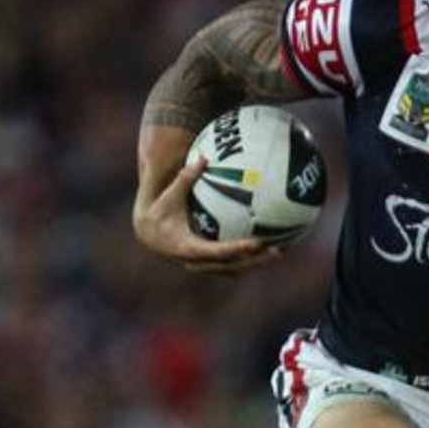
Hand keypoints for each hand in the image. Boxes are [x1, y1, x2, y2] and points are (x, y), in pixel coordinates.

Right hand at [133, 156, 281, 274]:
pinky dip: (249, 259)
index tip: (258, 243)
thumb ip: (185, 178)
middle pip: (231, 266)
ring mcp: (203, 266)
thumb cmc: (160, 211)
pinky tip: (269, 247)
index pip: (218, 252)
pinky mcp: (209, 264)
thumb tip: (203, 158)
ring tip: (280, 252)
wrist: (148, 234)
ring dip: (256, 264)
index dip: (238, 249)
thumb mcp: (170, 196)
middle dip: (254, 261)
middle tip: (277, 251)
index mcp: (187, 248)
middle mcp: (196, 262)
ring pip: (234, 269)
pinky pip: (233, 264)